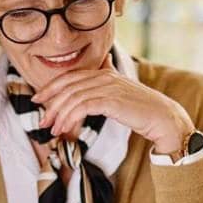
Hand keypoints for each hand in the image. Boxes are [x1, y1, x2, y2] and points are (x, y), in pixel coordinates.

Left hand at [30, 57, 193, 153]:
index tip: (38, 99)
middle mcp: (105, 76)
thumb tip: (96, 80)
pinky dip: (70, 117)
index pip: (70, 76)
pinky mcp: (112, 100)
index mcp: (105, 72)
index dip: (51, 87)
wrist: (163, 118)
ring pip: (73, 97)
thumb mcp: (121, 94)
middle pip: (68, 86)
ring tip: (53, 129)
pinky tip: (65, 128)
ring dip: (59, 114)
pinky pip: (83, 107)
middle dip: (51, 103)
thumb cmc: (142, 110)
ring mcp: (108, 87)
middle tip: (42, 120)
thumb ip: (106, 86)